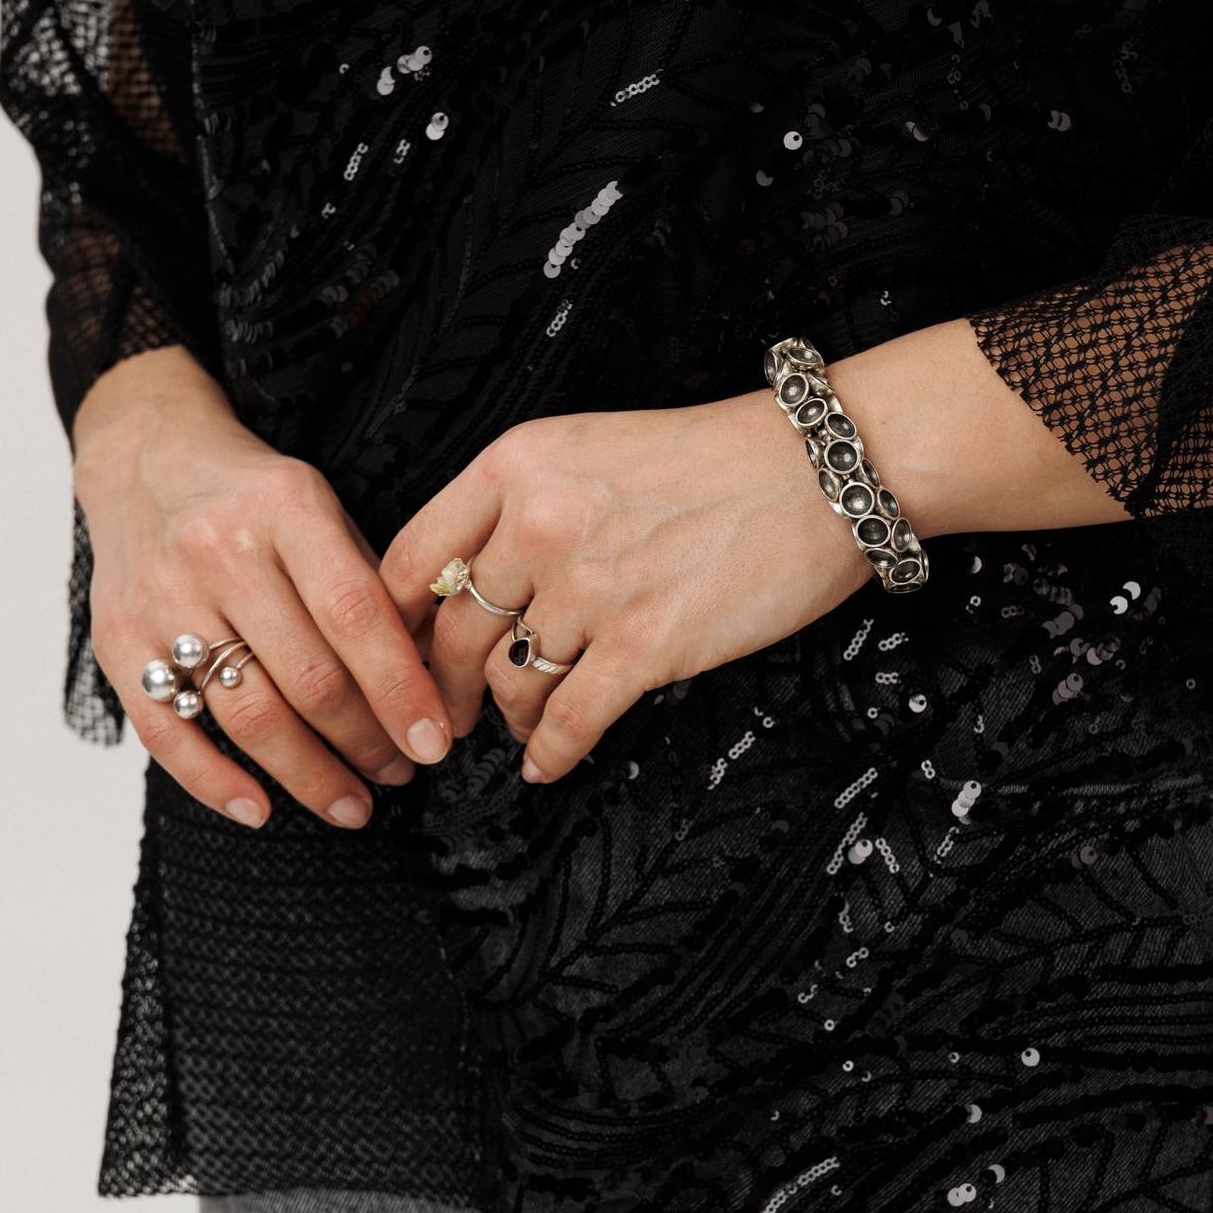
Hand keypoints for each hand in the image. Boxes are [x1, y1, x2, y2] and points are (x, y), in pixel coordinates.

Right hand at [72, 347, 454, 828]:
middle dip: (366, 742)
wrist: (146, 459)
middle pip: (307, 677)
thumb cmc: (255, 499)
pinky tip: (262, 809)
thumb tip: (434, 684)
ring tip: (352, 804)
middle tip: (402, 772)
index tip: (435, 743)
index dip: (401, 690)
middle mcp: (218, 551)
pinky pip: (167, 731)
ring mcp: (162, 598)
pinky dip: (215, 782)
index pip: (355, 616)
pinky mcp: (117, 639)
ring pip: (246, 714)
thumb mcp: (325, 513)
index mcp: (286, 510)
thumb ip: (373, 590)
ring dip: (308, 775)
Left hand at [377, 386, 869, 783]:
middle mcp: (541, 524)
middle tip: (446, 712)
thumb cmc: (718, 458)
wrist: (818, 469)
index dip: (394, 622)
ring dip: (508, 717)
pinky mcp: (646, 645)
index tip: (396, 654)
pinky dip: (552, 753)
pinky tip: (547, 765)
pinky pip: (571, 720)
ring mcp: (592, 588)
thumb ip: (525, 502)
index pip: (413, 557)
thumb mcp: (591, 446)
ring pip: (510, 679)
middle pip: (454, 630)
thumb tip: (475, 579)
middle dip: (444, 686)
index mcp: (519, 465)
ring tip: (515, 726)